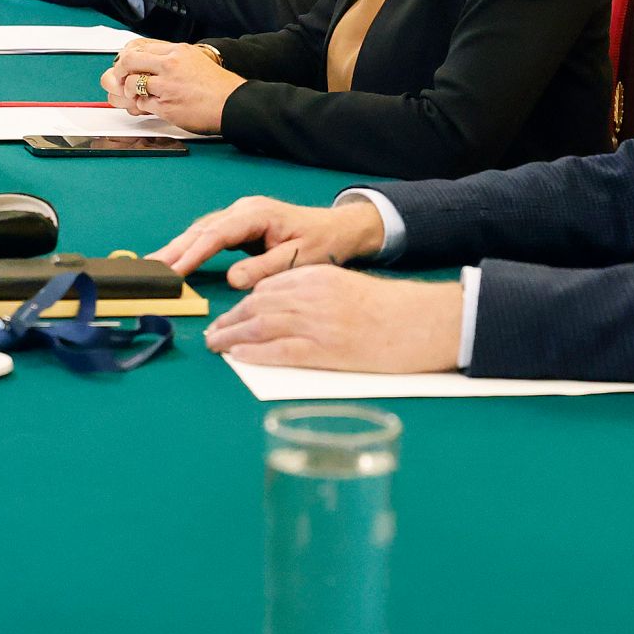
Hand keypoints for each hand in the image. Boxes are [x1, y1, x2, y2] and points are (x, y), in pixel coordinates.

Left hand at [100, 39, 241, 132]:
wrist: (232, 103)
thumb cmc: (219, 86)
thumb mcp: (196, 60)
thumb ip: (174, 59)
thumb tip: (154, 63)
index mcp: (178, 50)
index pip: (141, 46)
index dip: (128, 56)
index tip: (126, 63)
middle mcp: (170, 64)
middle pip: (129, 61)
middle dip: (120, 71)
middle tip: (120, 78)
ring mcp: (167, 85)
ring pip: (131, 83)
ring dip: (130, 91)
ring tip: (137, 95)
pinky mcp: (166, 105)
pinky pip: (141, 104)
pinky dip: (141, 106)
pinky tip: (148, 106)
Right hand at [149, 194, 385, 284]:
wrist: (336, 229)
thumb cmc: (321, 243)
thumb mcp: (298, 259)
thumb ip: (265, 269)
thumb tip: (233, 280)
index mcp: (258, 214)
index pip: (217, 234)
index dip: (193, 253)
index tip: (174, 271)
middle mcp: (244, 209)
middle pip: (202, 229)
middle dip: (175, 249)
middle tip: (149, 268)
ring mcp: (240, 215)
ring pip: (201, 230)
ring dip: (178, 248)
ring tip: (153, 266)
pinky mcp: (239, 225)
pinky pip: (209, 235)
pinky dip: (191, 247)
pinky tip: (176, 260)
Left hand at [206, 267, 462, 372]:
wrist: (420, 323)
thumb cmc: (390, 311)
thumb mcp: (349, 289)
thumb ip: (317, 295)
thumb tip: (283, 312)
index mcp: (319, 276)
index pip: (269, 286)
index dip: (244, 302)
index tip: (231, 314)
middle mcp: (312, 295)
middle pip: (258, 305)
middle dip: (230, 320)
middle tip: (213, 332)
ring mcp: (317, 322)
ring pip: (261, 325)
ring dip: (231, 336)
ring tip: (215, 346)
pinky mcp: (324, 349)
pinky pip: (279, 350)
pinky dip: (254, 353)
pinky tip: (238, 357)